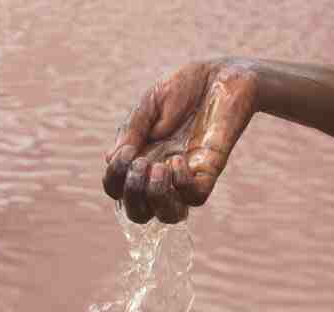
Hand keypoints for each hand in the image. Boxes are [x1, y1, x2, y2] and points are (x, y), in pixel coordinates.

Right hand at [103, 59, 257, 223]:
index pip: (119, 190)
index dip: (114, 180)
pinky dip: (181, 184)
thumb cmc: (185, 87)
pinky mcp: (211, 170)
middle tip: (141, 164)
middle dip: (132, 196)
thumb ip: (131, 131)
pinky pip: (195, 197)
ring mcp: (187, 175)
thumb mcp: (149, 104)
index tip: (125, 152)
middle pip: (140, 213)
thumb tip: (110, 159)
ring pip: (169, 216)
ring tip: (158, 168)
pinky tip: (179, 159)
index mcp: (142, 158)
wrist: (222, 73)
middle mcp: (162, 173)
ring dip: (156, 198)